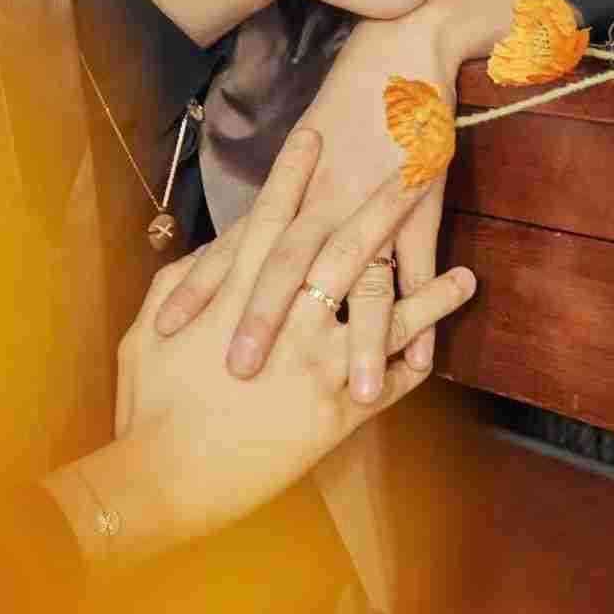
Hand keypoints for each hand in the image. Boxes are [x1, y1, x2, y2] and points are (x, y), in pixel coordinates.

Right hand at [46, 129, 473, 558]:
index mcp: (234, 294)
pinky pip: (389, 383)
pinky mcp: (335, 411)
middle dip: (378, 204)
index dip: (294, 176)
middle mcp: (286, 319)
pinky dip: (415, 365)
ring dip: (431, 295)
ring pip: (386, 314)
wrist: (163, 479)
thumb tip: (207, 254)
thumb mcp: (147, 334)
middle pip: (341, 247)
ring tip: (468, 277)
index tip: (317, 134)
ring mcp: (318, 362)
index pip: (271, 219)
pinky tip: (442, 352)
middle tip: (413, 169)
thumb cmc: (145, 408)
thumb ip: (183, 287)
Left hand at [156, 14, 455, 402]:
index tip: (163, 329)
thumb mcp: (298, 160)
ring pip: (361, 281)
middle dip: (265, 321)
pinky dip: (424, 316)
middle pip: (287, 268)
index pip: (234, 244)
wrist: (399, 51)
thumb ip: (274, 214)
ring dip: (361, 340)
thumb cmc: (343, 108)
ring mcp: (374, 205)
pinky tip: (421, 363)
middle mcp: (323, 202)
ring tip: (358, 396)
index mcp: (288, 191)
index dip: (199, 286)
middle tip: (239, 374)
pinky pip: (420, 271)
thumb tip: (237, 261)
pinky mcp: (419, 206)